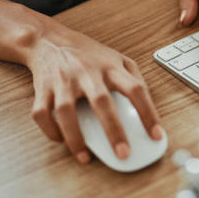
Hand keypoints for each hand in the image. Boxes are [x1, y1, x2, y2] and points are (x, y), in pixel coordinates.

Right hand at [26, 23, 162, 163]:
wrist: (49, 39)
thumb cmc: (88, 54)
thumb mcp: (117, 58)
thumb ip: (134, 77)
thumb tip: (147, 107)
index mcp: (110, 67)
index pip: (135, 89)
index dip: (148, 113)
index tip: (156, 135)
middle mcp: (87, 72)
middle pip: (102, 102)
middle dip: (113, 131)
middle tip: (123, 154)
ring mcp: (63, 80)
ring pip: (66, 111)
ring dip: (76, 138)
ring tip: (86, 157)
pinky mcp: (43, 89)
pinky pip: (42, 114)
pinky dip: (50, 131)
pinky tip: (62, 140)